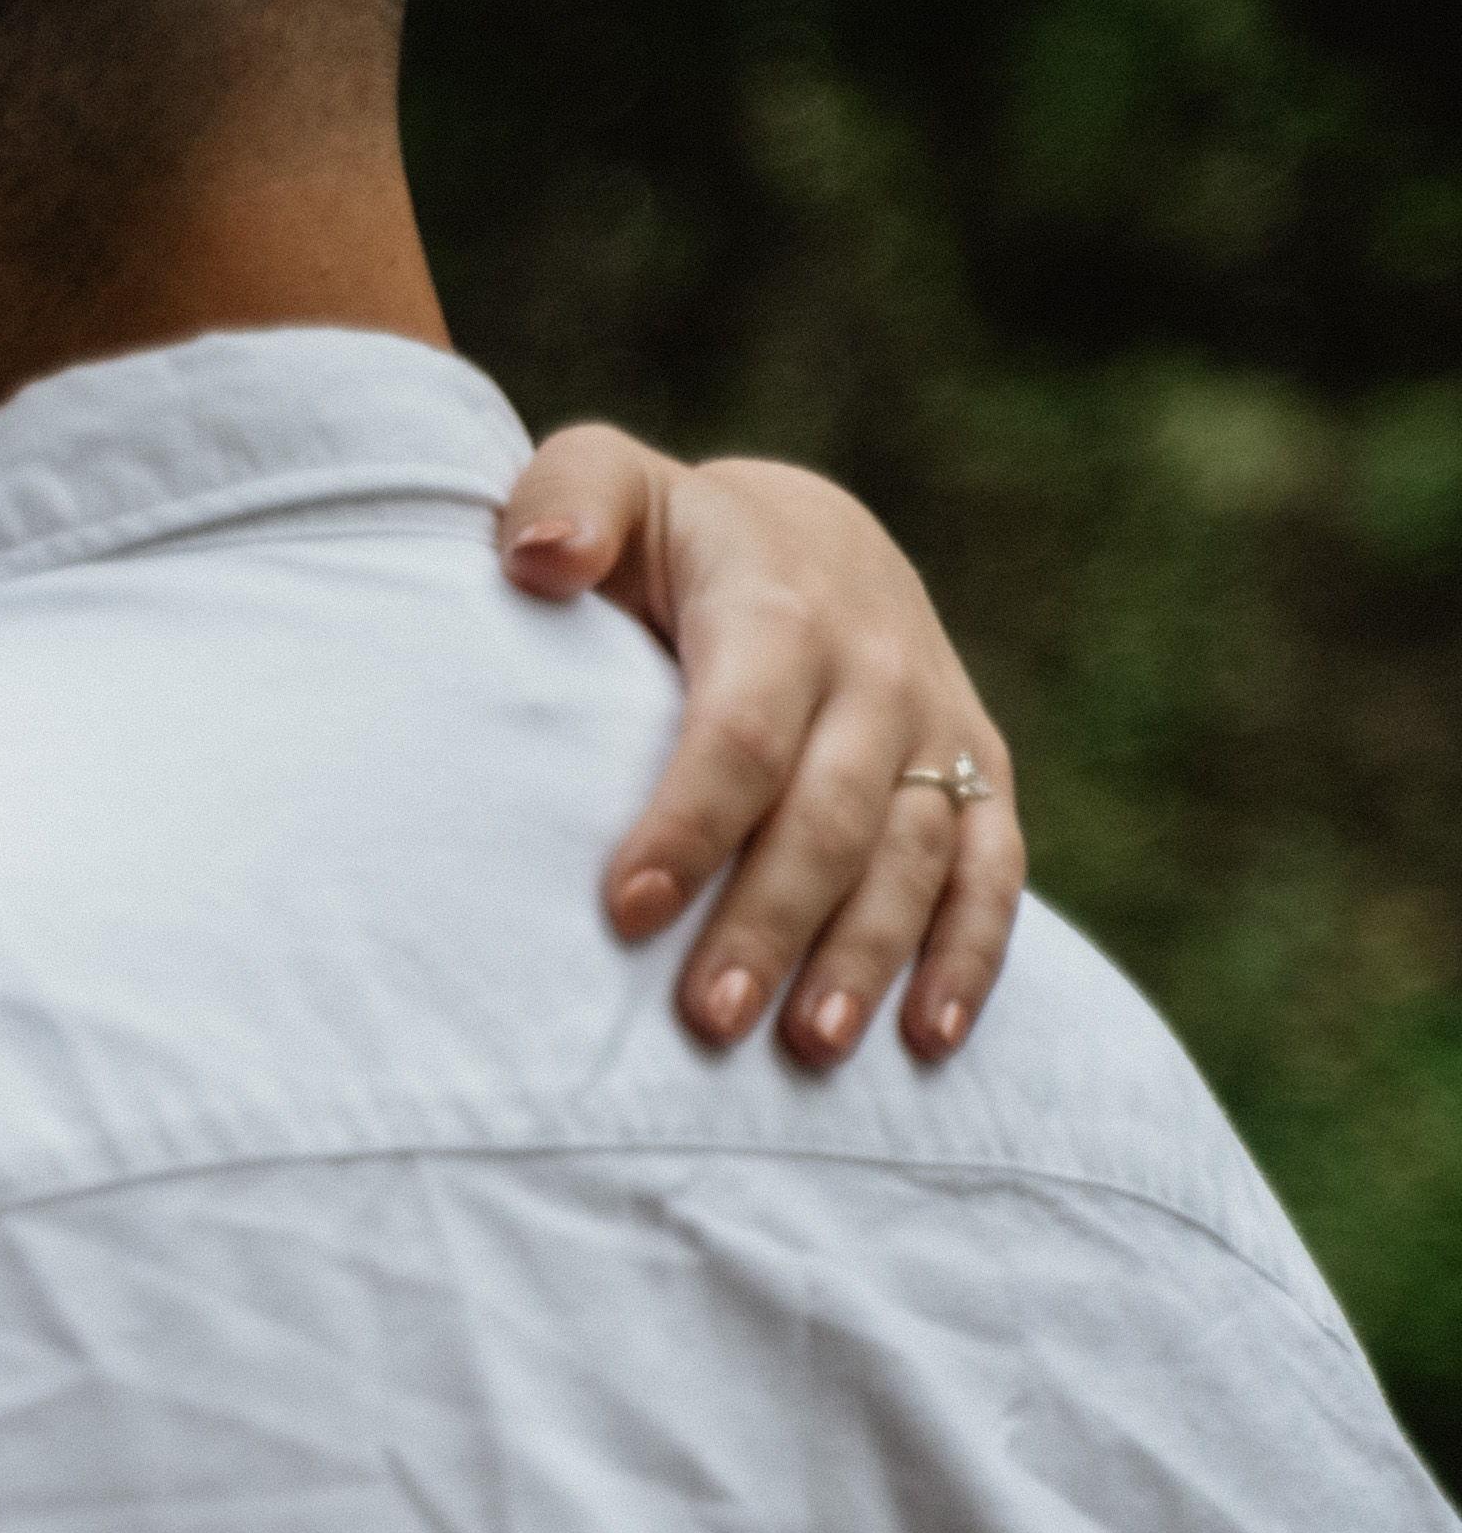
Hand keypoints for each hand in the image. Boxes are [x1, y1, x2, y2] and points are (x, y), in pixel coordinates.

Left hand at [499, 427, 1023, 1069]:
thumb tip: (540, 557)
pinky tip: (928, 1041)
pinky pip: (993, 872)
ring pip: (916, 856)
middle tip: (706, 1020)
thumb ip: (569, 501)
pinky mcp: (977, 774)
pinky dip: (970, 956)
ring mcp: (936, 728)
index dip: (690, 822)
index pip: (742, 730)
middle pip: (828, 815)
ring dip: (867, 958)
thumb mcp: (612, 484)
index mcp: (781, 607)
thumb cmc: (671, 535)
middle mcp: (876, 671)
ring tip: (807, 1048)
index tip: (627, 909)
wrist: (809, 534)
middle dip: (771, 921)